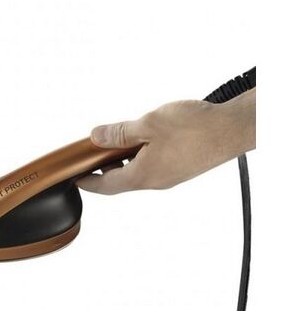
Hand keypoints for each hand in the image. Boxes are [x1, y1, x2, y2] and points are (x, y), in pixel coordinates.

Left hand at [77, 89, 255, 193]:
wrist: (235, 129)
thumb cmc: (197, 128)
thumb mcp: (148, 124)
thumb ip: (119, 133)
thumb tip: (97, 137)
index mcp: (143, 176)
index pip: (106, 186)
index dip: (87, 182)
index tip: (75, 179)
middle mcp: (156, 182)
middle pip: (121, 179)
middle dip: (106, 167)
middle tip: (95, 153)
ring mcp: (171, 176)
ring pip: (139, 171)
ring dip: (126, 159)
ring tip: (122, 140)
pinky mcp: (183, 168)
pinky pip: (155, 164)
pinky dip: (144, 154)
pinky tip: (148, 138)